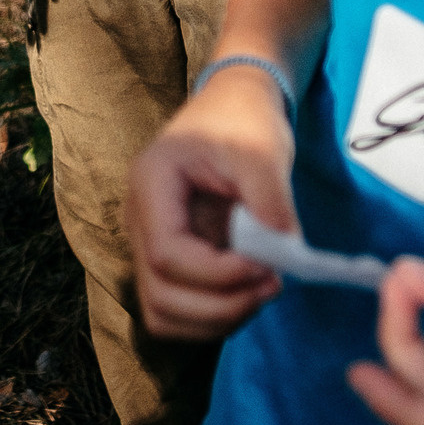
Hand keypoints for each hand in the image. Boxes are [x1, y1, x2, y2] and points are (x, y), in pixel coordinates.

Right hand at [126, 63, 295, 338]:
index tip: (266, 267)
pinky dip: (210, 318)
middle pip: (160, 293)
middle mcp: (139, 218)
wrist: (232, 105)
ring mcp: (149, 242)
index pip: (167, 253)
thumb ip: (270, 201)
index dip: (218, 275)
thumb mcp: (262, 150)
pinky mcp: (168, 258)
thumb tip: (284, 256)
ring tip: (260, 291)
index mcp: (152, 183)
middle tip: (272, 284)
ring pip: (162, 312)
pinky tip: (246, 293)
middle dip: (221, 305)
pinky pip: (175, 308)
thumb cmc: (243, 119)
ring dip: (214, 319)